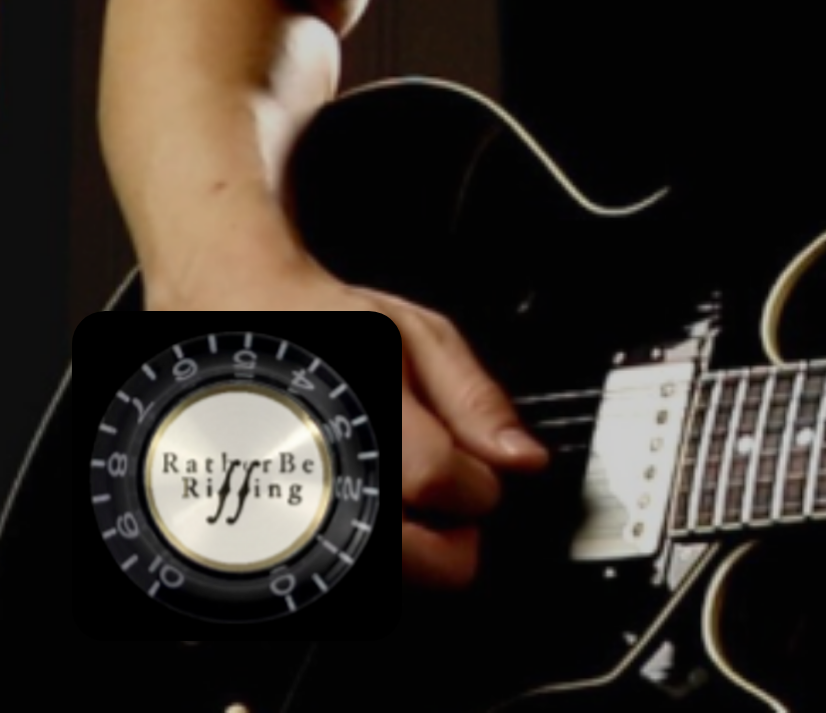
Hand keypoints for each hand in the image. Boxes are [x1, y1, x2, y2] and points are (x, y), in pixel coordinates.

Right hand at [146, 254, 548, 588]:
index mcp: (367, 414)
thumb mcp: (419, 336)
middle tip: (449, 504)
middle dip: (455, 541)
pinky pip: (333, 576)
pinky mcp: (259, 536)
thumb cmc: (324, 321)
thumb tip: (523, 459)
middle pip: (417, 560)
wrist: (232, 315)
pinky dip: (361, 552)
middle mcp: (321, 468)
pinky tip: (358, 507)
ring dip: (408, 551)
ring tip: (398, 499)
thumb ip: (477, 401)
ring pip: (380, 580)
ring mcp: (281, 508)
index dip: (481, 486)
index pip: (447, 485)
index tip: (478, 474)